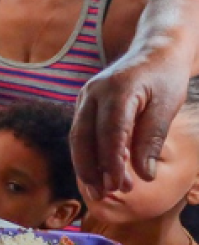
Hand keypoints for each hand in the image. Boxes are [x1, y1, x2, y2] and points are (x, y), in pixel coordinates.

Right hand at [72, 44, 190, 195]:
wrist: (155, 50)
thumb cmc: (164, 77)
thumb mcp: (166, 107)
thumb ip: (152, 140)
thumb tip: (143, 176)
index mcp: (117, 90)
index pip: (110, 132)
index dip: (112, 161)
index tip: (119, 186)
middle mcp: (93, 93)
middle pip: (83, 137)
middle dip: (91, 168)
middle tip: (103, 195)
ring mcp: (85, 97)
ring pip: (77, 137)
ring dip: (86, 165)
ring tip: (100, 190)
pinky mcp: (85, 104)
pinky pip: (81, 133)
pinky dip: (87, 154)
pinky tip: (99, 172)